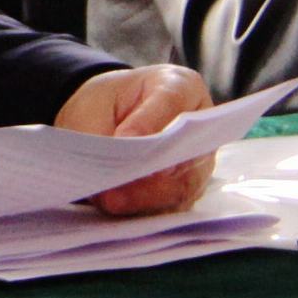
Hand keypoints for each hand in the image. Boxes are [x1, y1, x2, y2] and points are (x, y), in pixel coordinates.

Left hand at [53, 63, 213, 216]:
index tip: (124, 139)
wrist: (108, 116)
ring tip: (113, 201)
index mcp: (181, 87)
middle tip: (120, 185)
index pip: (171, 102)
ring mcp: (199, 161)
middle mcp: (201, 126)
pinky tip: (120, 209)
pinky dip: (146, 210)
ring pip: (184, 186)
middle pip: (188, 153)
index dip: (149, 122)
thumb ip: (103, 135)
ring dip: (148, 198)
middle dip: (154, 174)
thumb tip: (114, 178)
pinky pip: (173, 205)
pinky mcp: (187, 189)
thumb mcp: (96, 108)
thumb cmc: (106, 105)